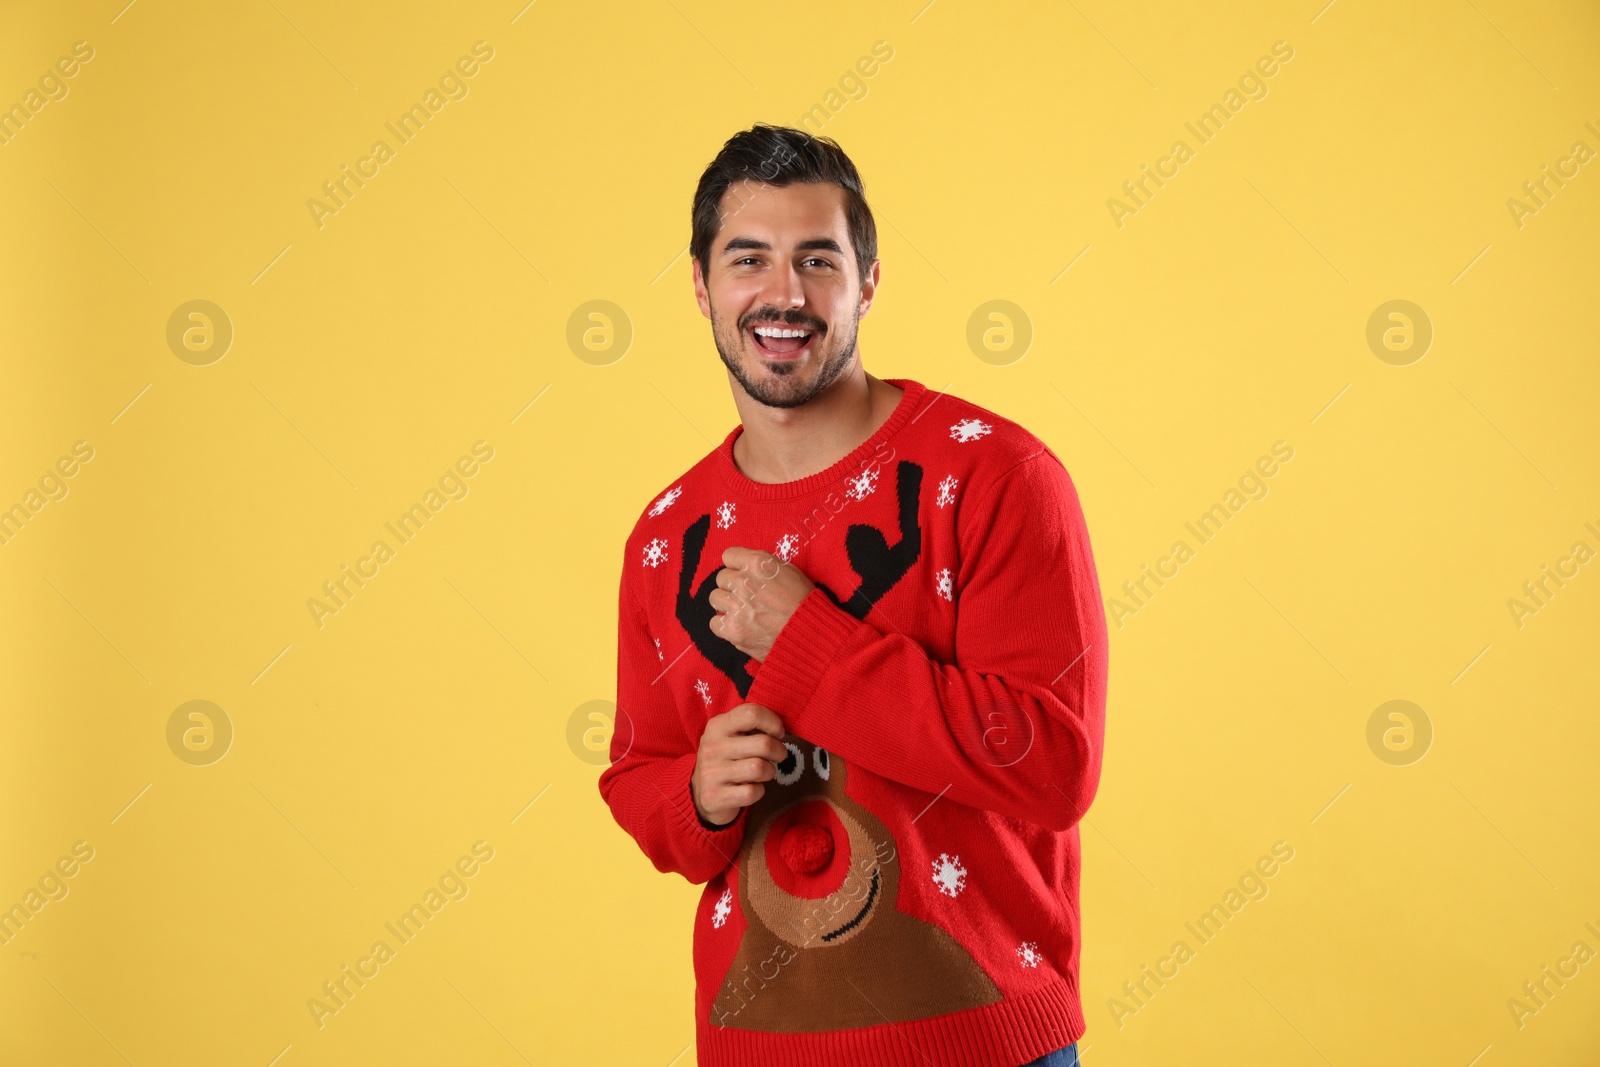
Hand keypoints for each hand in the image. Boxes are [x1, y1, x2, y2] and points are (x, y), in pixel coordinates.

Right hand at [691, 703, 786, 826]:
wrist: (700, 793)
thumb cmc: (725, 759)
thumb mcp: (730, 735)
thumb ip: (751, 725)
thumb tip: (780, 726)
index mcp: (717, 726)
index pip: (752, 713)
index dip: (773, 723)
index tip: (778, 734)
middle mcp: (712, 747)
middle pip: (763, 743)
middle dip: (779, 751)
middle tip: (778, 756)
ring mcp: (711, 773)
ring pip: (760, 768)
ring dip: (769, 772)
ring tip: (764, 772)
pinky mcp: (714, 796)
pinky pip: (752, 792)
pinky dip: (759, 792)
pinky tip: (751, 789)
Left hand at [709, 546, 813, 662]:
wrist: (811, 635)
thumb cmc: (805, 602)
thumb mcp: (790, 572)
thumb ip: (764, 566)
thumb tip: (747, 568)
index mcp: (757, 563)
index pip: (728, 555)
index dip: (737, 566)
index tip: (743, 574)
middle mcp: (743, 581)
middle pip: (722, 578)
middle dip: (733, 586)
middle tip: (747, 596)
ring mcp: (736, 606)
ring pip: (715, 598)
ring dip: (727, 604)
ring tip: (743, 611)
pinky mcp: (732, 629)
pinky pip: (714, 622)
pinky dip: (725, 625)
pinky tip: (739, 626)